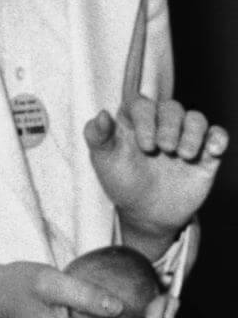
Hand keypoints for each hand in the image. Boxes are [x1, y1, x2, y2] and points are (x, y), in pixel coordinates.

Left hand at [85, 97, 227, 258]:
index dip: (145, 118)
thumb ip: (97, 136)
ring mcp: (184, 138)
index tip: (143, 144)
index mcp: (134, 122)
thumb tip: (102, 113)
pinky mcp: (205, 154)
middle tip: (164, 149)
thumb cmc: (122, 181)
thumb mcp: (104, 161)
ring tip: (183, 154)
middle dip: (169, 126)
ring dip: (193, 132)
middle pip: (171, 108)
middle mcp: (160, 125)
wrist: (147, 213)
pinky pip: (217, 136)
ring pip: (195, 119)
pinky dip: (218, 137)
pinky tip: (214, 149)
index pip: (141, 104)